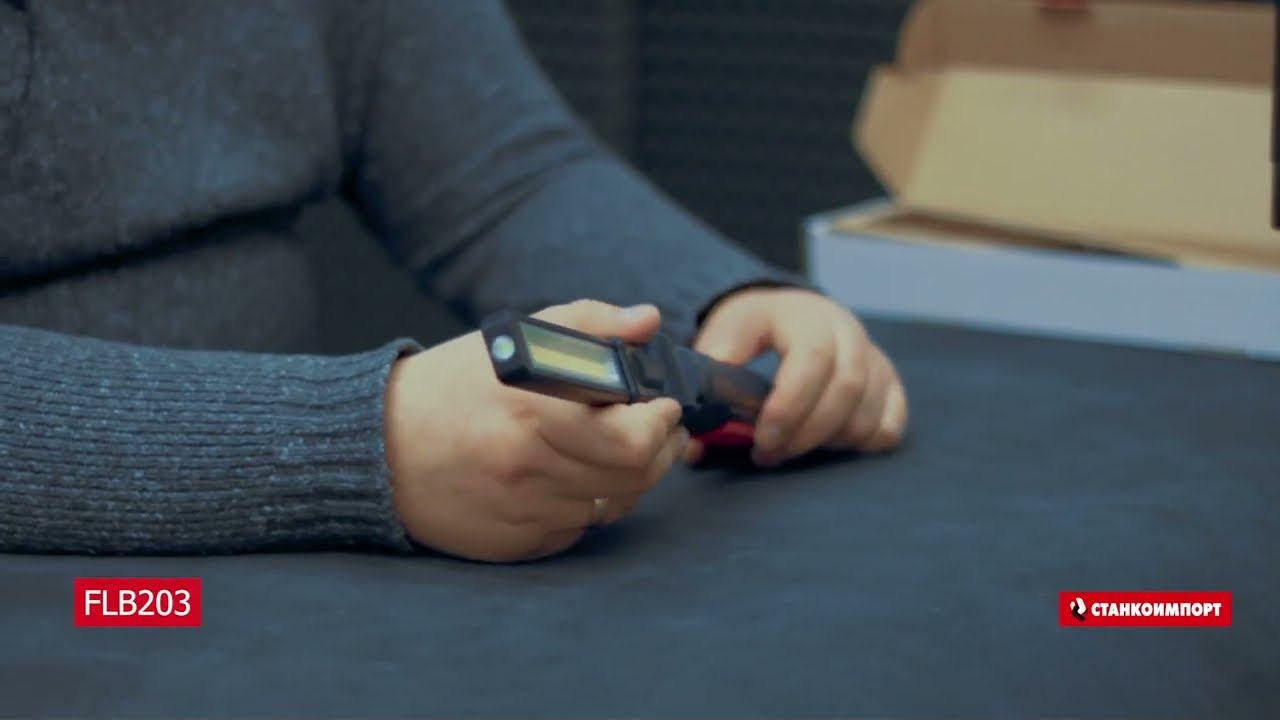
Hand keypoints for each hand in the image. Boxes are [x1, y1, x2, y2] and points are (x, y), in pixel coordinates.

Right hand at [383, 300, 687, 562]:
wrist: (376, 446)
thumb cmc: (452, 386)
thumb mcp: (519, 337)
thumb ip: (589, 324)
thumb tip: (647, 321)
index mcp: (533, 412)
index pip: (632, 440)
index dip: (660, 424)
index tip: (662, 406)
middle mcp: (530, 468)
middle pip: (633, 479)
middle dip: (659, 451)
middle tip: (660, 430)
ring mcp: (522, 512)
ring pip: (611, 507)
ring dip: (627, 479)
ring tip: (620, 450)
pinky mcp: (513, 544)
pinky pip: (576, 530)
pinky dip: (587, 505)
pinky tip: (575, 478)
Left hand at [691, 287, 907, 465]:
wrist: (785, 311)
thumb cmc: (749, 331)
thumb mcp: (722, 338)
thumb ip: (709, 382)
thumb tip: (695, 441)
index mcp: (804, 315)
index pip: (812, 358)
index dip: (790, 407)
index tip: (762, 441)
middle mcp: (847, 329)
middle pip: (848, 386)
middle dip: (808, 433)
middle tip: (770, 456)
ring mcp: (873, 352)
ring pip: (871, 407)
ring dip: (833, 440)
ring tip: (795, 449)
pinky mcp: (888, 378)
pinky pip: (892, 419)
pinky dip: (866, 442)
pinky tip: (831, 445)